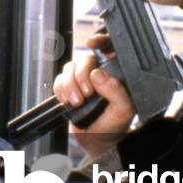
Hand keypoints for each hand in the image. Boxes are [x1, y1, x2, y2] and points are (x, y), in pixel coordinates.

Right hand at [52, 34, 135, 157]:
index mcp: (117, 73)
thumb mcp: (123, 110)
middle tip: (87, 93)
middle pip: (85, 58)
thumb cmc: (115, 125)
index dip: (100, 40)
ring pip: (70, 68)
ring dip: (70, 85)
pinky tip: (68, 101)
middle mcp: (100, 72)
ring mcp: (83, 79)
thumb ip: (116, 91)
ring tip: (77, 102)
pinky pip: (59, 79)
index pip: (110, 48)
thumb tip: (98, 74)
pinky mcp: (69, 86)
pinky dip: (61, 89)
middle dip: (81, 75)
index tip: (93, 43)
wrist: (97, 142)